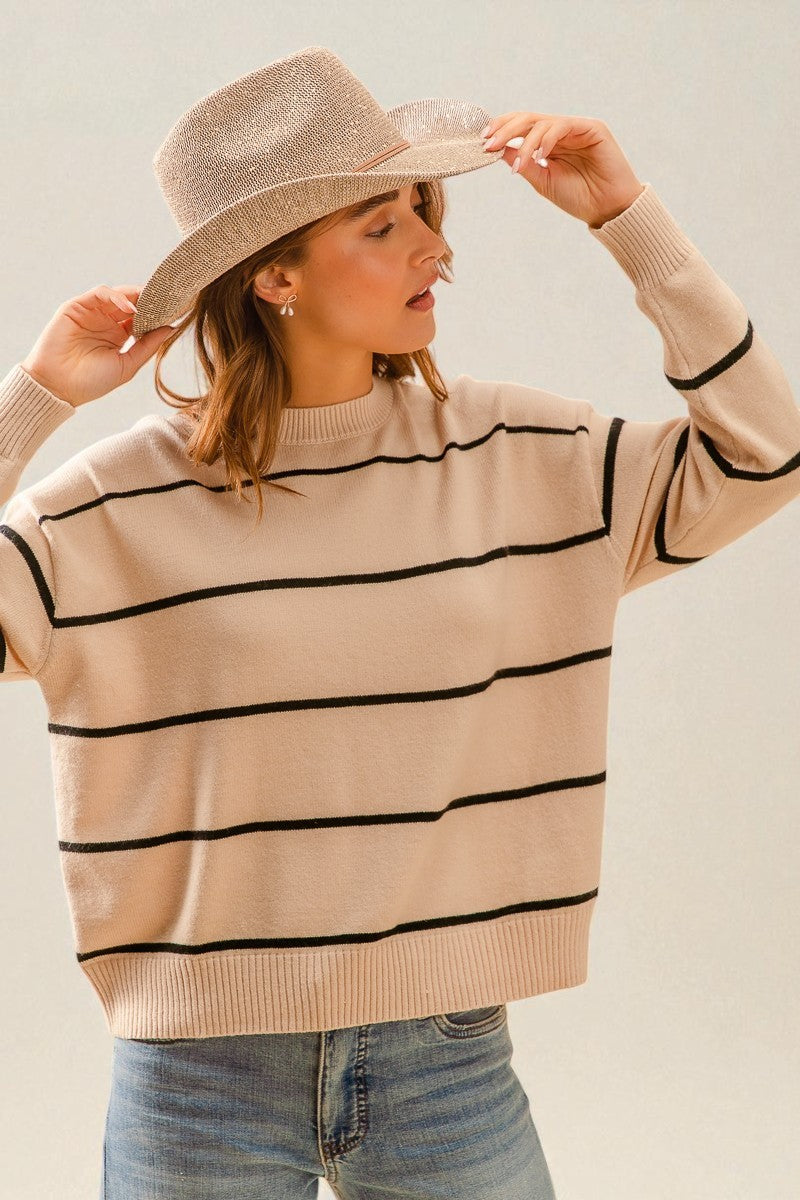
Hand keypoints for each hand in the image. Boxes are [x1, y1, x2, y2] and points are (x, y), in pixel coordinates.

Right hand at [20, 284, 174, 407]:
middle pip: (133, 303)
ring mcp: (91, 313)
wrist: (59, 386)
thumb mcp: (127, 365)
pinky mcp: (77, 306)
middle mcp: (106, 322)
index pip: (142, 318)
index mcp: (118, 336)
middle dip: (150, 301)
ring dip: (136, 296)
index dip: (158, 314)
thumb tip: (171, 328)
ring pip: (118, 295)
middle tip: (169, 300)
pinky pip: (100, 293)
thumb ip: (148, 346)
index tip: (177, 312)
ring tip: (152, 303)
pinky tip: (130, 307)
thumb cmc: (91, 382)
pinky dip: (116, 295)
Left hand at [481, 111, 644, 227]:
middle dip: (505, 129)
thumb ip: (523, 164)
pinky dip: (547, 139)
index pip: (522, 128)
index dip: (501, 130)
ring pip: (542, 122)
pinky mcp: (592, 128)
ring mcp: (576, 128)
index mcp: (549, 143)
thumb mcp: (543, 181)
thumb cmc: (579, 198)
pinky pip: (563, 125)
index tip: (483, 142)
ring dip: (525, 142)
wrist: (608, 209)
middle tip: (489, 144)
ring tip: (518, 164)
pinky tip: (540, 156)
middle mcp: (561, 132)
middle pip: (528, 119)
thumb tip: (498, 150)